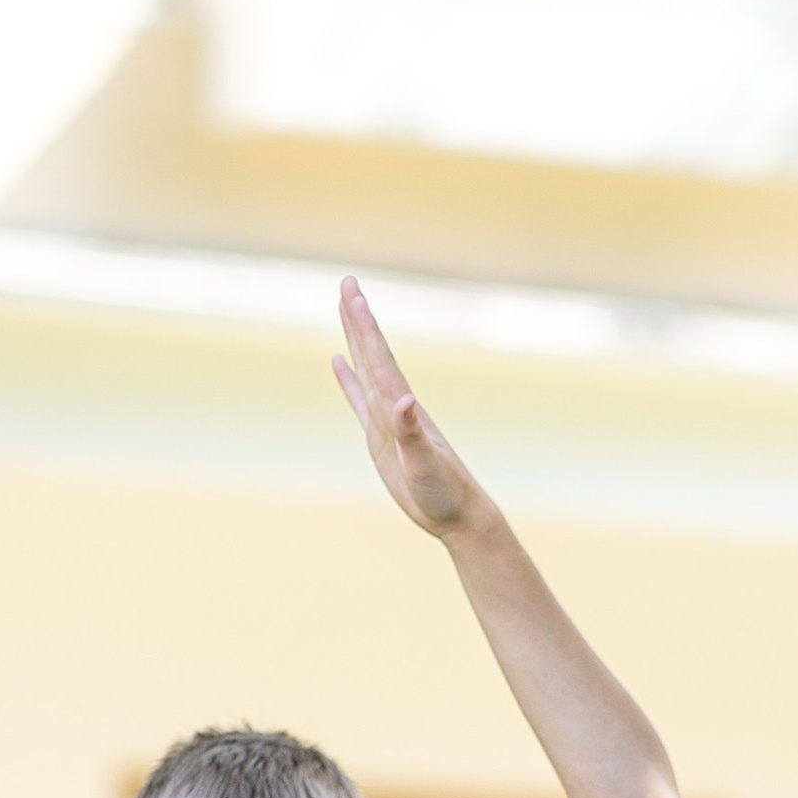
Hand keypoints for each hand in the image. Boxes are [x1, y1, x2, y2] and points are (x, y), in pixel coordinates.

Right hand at [334, 278, 484, 539]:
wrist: (457, 515)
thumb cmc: (444, 493)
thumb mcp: (425, 465)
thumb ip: (412, 434)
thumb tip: (403, 400)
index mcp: (402, 409)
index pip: (379, 359)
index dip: (365, 326)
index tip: (352, 293)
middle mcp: (393, 407)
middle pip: (372, 353)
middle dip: (358, 318)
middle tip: (347, 282)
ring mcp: (386, 420)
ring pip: (365, 369)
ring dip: (354, 338)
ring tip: (343, 306)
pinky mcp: (380, 437)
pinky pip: (358, 400)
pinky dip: (348, 379)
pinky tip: (340, 360)